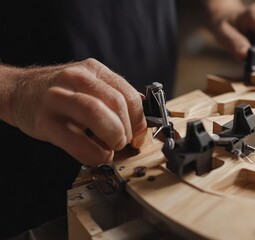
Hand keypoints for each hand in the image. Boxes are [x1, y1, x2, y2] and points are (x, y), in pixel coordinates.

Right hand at [5, 58, 145, 165]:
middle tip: (124, 142)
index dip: (140, 119)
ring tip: (112, 147)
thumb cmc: (60, 93)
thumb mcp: (88, 85)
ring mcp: (59, 98)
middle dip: (127, 129)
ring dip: (113, 136)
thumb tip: (141, 119)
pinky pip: (76, 141)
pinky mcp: (46, 121)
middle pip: (117, 103)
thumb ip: (113, 96)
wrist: (17, 92)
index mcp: (93, 70)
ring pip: (97, 114)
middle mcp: (76, 79)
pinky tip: (97, 155)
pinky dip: (94, 153)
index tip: (139, 134)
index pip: (129, 94)